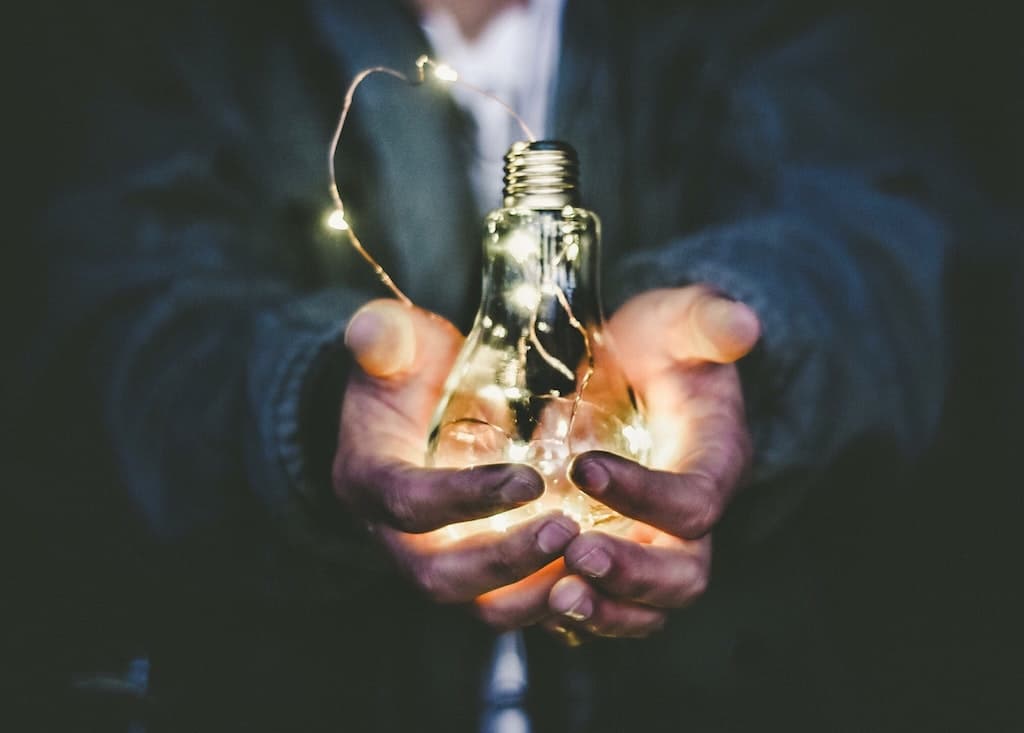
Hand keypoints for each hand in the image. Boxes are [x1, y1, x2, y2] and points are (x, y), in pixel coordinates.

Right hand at [332, 299, 579, 627]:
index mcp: (370, 481)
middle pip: (441, 576)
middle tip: (568, 530)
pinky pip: (510, 605)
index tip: (530, 480)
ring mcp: (437, 561)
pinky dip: (553, 600)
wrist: (411, 411)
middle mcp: (396, 538)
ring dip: (535, 593)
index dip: (466, 498)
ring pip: (479, 606)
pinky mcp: (475, 575)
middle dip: (505, 561)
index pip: (409, 503)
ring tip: (592, 561)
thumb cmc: (408, 373)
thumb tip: (371, 330)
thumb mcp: (395, 345)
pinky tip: (599, 577)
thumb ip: (385, 337)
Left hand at [546, 286, 759, 639]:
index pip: (694, 501)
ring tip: (555, 596)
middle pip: (683, 575)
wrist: (640, 371)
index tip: (583, 467)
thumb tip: (743, 324)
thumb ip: (708, 321)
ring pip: (646, 608)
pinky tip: (532, 598)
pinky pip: (606, 607)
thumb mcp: (681, 320)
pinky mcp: (618, 557)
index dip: (645, 494)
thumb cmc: (661, 345)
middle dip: (632, 574)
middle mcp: (690, 519)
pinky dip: (574, 616)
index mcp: (714, 463)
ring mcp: (654, 545)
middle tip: (575, 555)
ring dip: (603, 611)